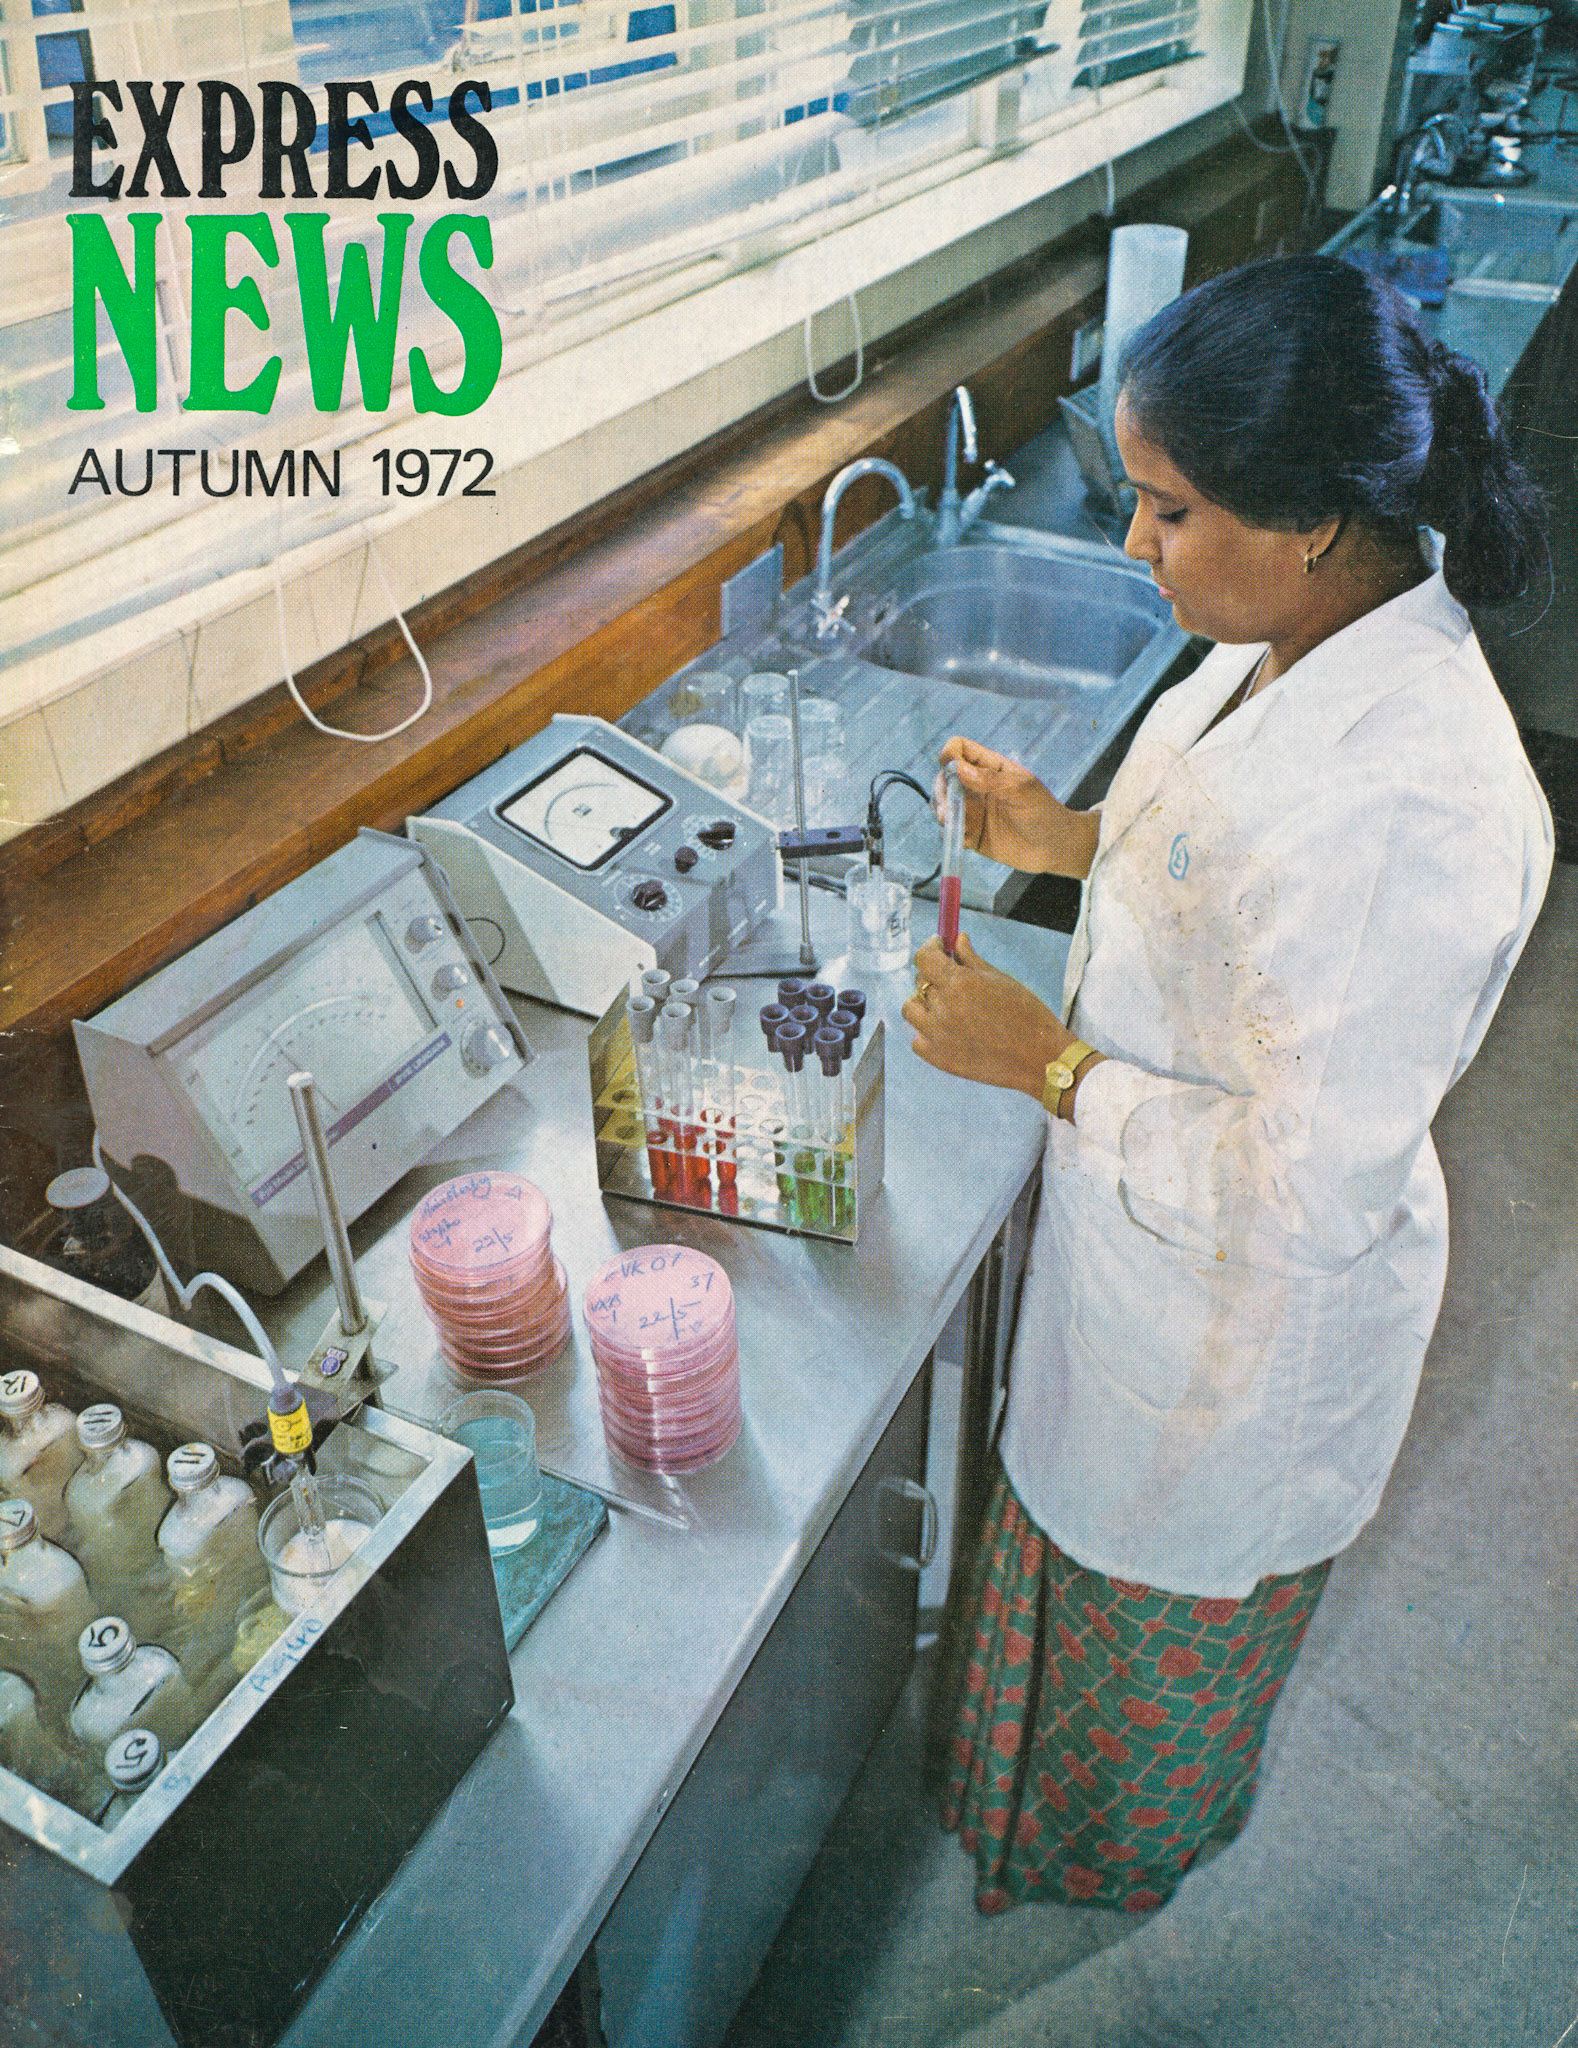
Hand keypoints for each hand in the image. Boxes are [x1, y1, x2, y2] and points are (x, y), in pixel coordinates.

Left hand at [902, 931, 1073, 1096]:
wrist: (1039, 1059)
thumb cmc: (1027, 1015)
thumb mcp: (1000, 979)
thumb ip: (971, 959)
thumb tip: (957, 939)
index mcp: (959, 984)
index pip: (924, 957)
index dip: (930, 947)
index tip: (938, 945)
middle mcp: (943, 1008)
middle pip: (921, 981)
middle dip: (934, 974)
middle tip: (952, 977)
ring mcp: (937, 1035)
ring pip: (911, 1009)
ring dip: (924, 1003)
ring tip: (946, 1005)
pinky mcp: (938, 1058)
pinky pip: (917, 1040)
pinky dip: (927, 1032)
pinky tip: (946, 1030)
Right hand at [936, 736, 1099, 879]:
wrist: (1055, 847)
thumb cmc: (1044, 812)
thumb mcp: (1021, 790)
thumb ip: (990, 780)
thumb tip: (958, 768)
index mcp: (990, 767)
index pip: (960, 749)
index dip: (950, 755)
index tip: (951, 770)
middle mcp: (976, 787)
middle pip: (944, 778)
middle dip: (941, 789)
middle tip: (947, 806)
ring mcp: (973, 810)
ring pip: (943, 804)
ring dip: (941, 811)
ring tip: (949, 821)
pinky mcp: (971, 834)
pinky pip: (951, 831)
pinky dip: (950, 834)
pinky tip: (963, 840)